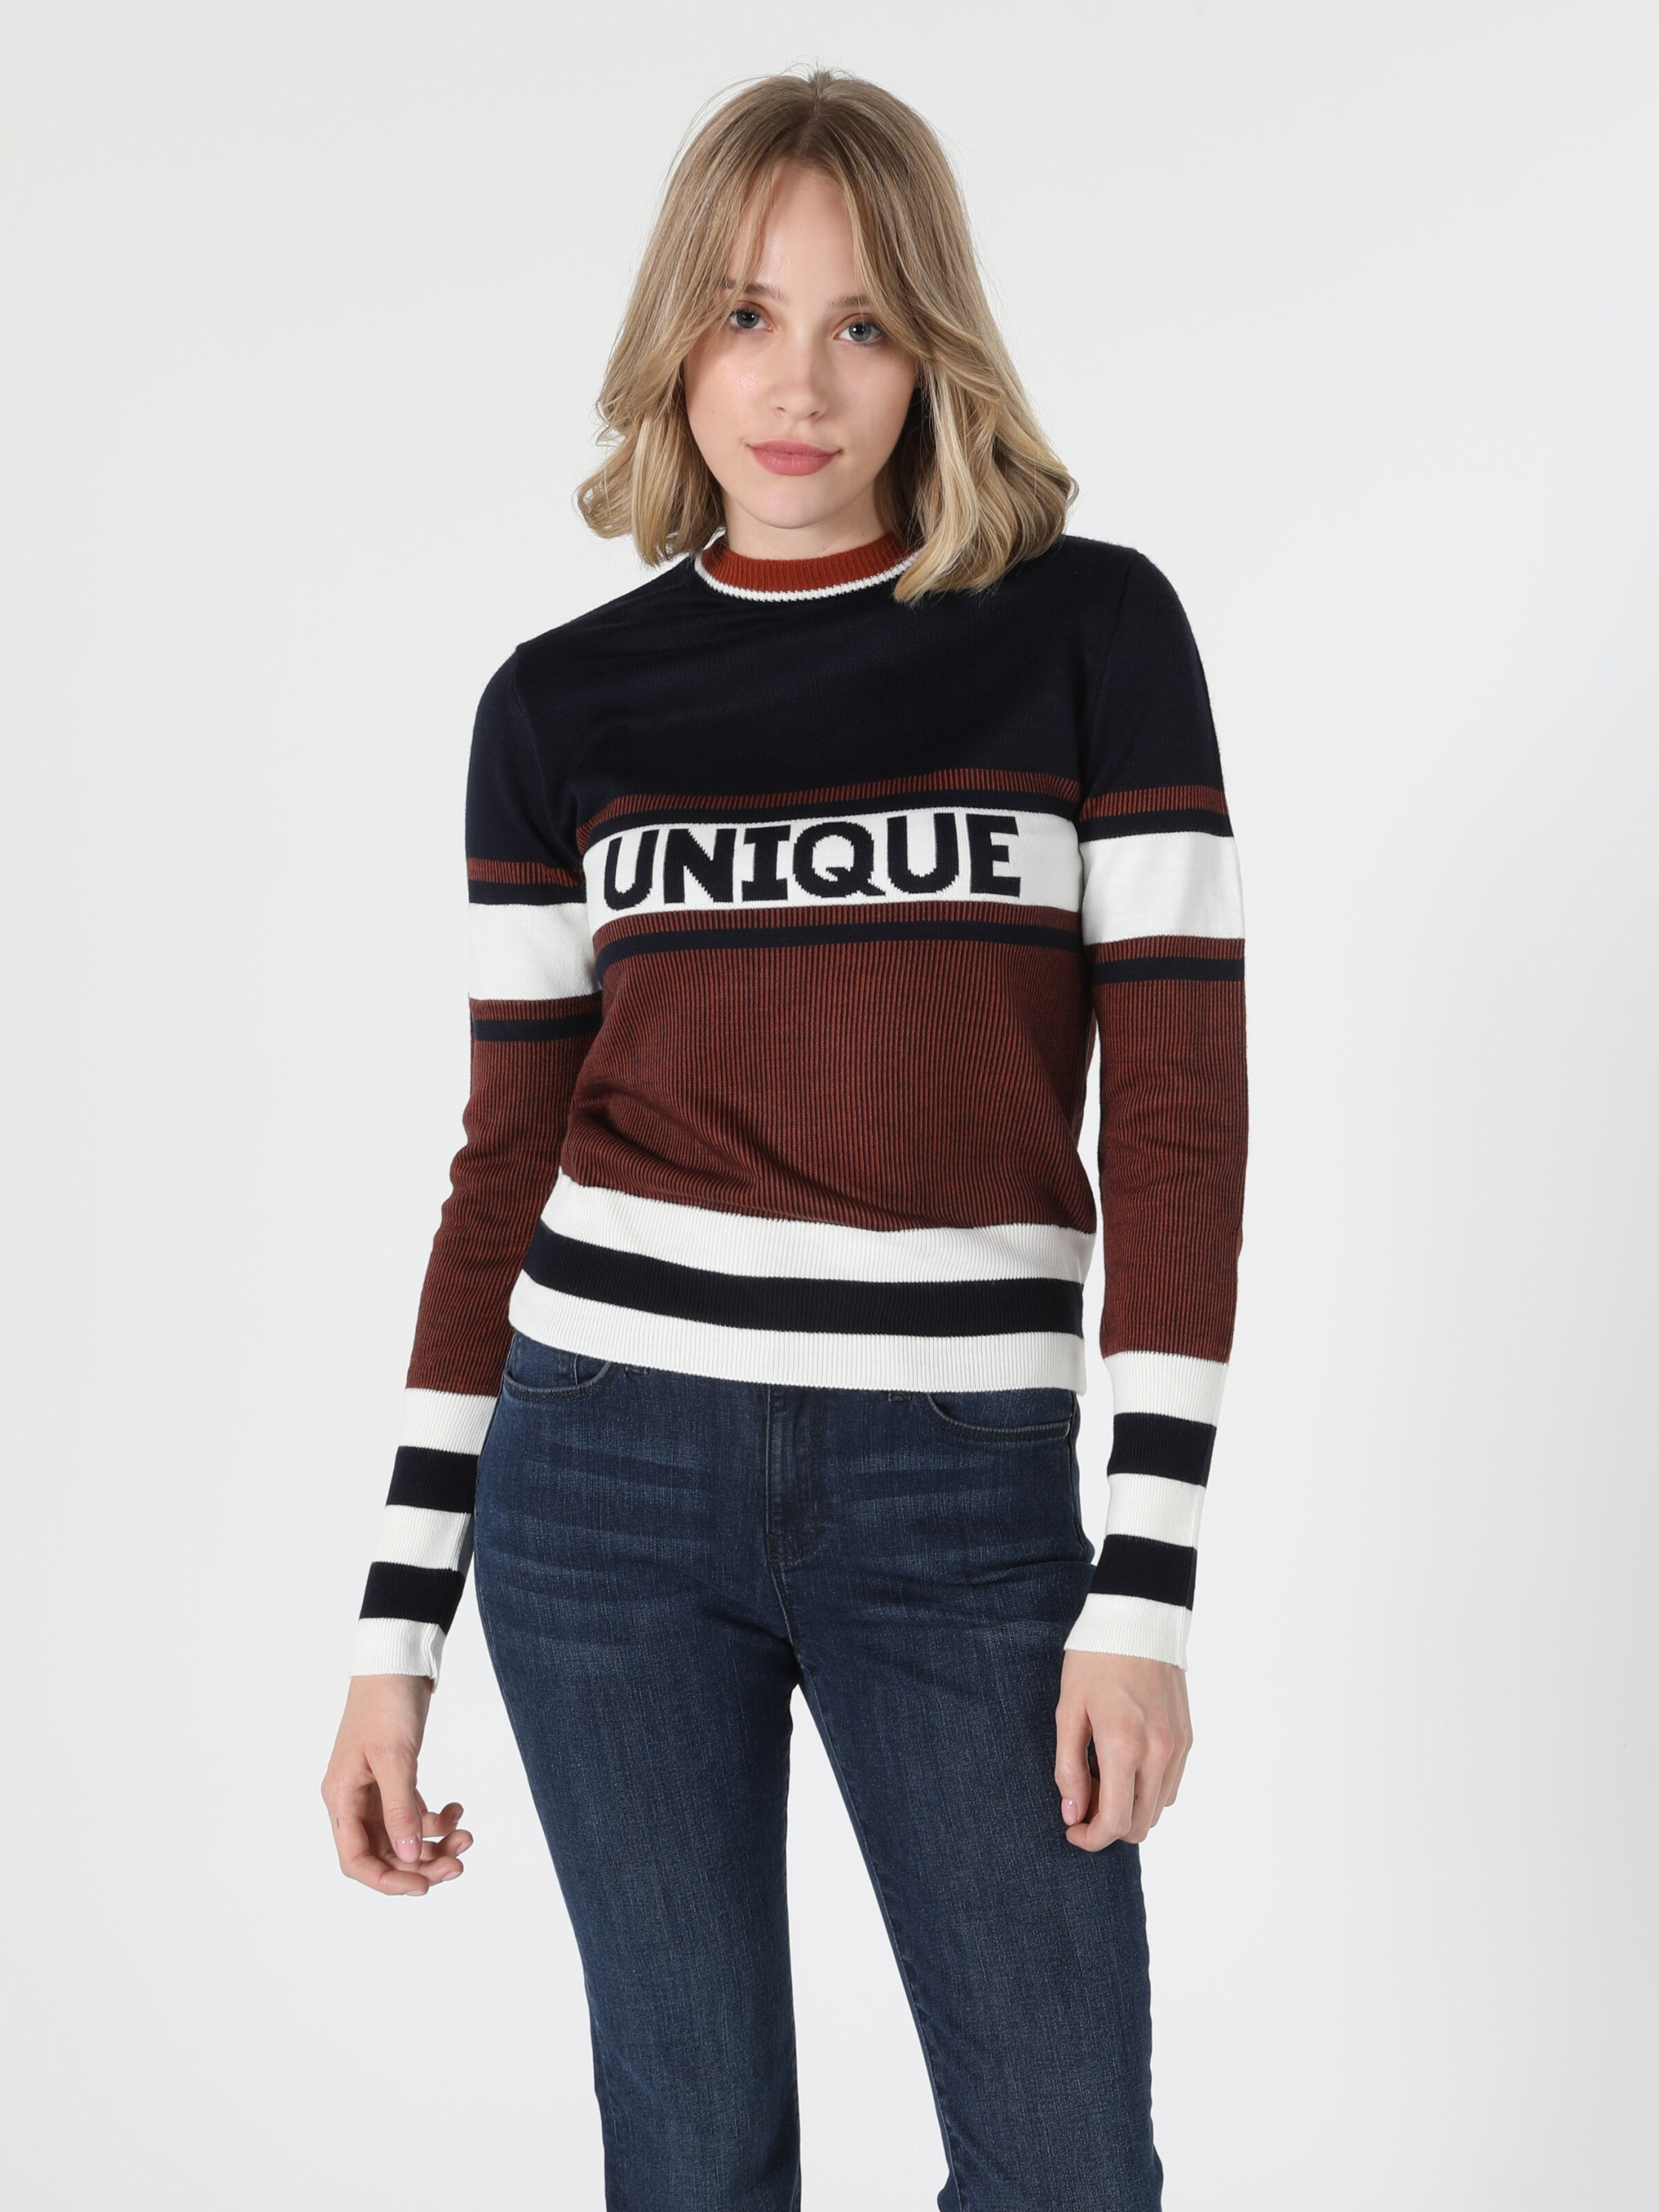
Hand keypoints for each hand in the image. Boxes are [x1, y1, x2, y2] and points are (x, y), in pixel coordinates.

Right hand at [321, 1673, 472, 1894]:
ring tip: (468, 1836)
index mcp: (342, 1798)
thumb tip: (409, 1858)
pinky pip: (414, 1815)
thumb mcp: (395, 1757)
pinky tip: (457, 1809)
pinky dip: (437, 1819)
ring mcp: (375, 1791)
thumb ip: (401, 1809)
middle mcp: (354, 1800)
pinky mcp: (396, 1779)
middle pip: (384, 1853)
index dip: (388, 1880)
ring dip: (435, 1843)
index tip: (424, 1887)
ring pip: (403, 1837)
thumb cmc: (387, 1703)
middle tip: (459, 1863)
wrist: (397, 1661)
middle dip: (421, 1864)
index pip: (356, 1860)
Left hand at [1054, 1651, 1190, 1850]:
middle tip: (1083, 1804)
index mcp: (1125, 1747)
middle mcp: (1159, 1754)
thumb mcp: (1068, 1712)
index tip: (1072, 1830)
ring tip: (1101, 1779)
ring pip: (1158, 1809)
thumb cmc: (1094, 1661)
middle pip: (1140, 1825)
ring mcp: (1178, 1747)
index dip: (1091, 1839)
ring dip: (1129, 1810)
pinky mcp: (1187, 1738)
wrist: (1137, 1619)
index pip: (1115, 1822)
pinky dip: (1148, 1792)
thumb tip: (1073, 1813)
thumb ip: (1069, 1768)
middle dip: (1109, 1828)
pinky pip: (1170, 1785)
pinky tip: (1125, 1767)